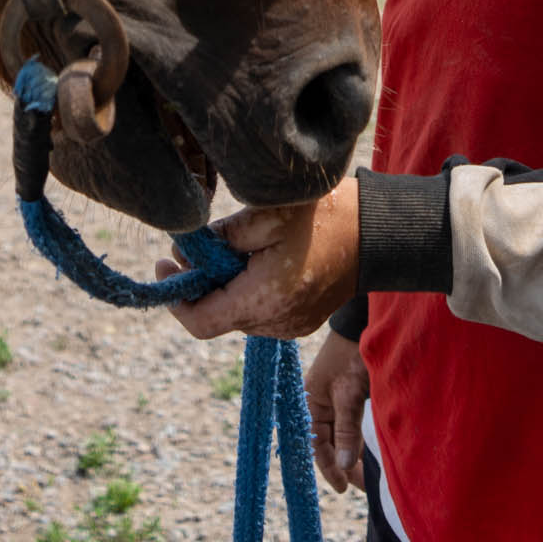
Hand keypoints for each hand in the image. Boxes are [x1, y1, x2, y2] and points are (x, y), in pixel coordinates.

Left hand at [155, 176, 359, 339]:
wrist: (378, 233)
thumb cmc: (324, 216)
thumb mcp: (266, 214)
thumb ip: (221, 237)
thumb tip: (186, 252)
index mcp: (264, 300)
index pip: (200, 322)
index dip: (175, 297)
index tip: (164, 265)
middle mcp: (275, 324)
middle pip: (218, 316)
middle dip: (202, 284)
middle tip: (198, 247)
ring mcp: (291, 327)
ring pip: (238, 315)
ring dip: (226, 287)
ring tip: (233, 248)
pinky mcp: (301, 321)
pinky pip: (261, 313)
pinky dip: (249, 291)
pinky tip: (258, 259)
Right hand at [306, 329, 367, 492]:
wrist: (362, 323)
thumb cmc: (351, 355)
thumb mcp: (348, 394)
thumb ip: (347, 430)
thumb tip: (346, 466)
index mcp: (309, 403)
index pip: (316, 445)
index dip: (330, 468)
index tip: (344, 488)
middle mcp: (318, 403)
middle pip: (329, 443)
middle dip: (345, 465)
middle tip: (365, 485)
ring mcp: (333, 399)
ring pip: (341, 436)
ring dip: (353, 454)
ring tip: (370, 475)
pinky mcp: (348, 395)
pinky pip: (350, 425)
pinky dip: (359, 440)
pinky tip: (370, 452)